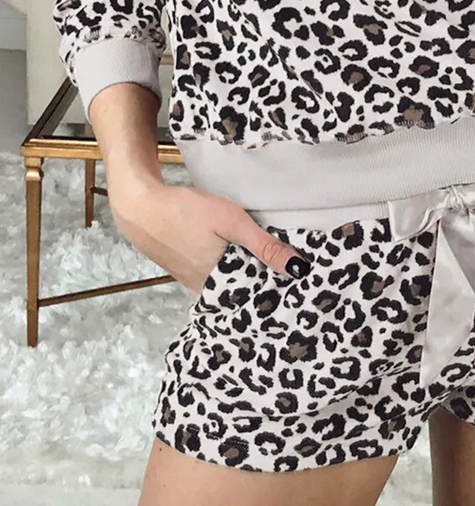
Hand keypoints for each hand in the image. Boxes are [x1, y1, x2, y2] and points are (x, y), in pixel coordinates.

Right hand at [110, 177, 312, 299]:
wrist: (142, 208)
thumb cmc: (187, 212)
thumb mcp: (231, 222)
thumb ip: (264, 246)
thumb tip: (298, 269)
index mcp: (222, 284)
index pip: (260, 297)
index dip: (280, 291)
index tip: (302, 288)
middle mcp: (207, 291)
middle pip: (244, 295)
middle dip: (265, 288)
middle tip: (291, 279)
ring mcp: (194, 284)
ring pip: (229, 289)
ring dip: (247, 281)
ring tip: (270, 269)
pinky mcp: (186, 274)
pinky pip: (214, 282)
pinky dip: (228, 275)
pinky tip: (237, 263)